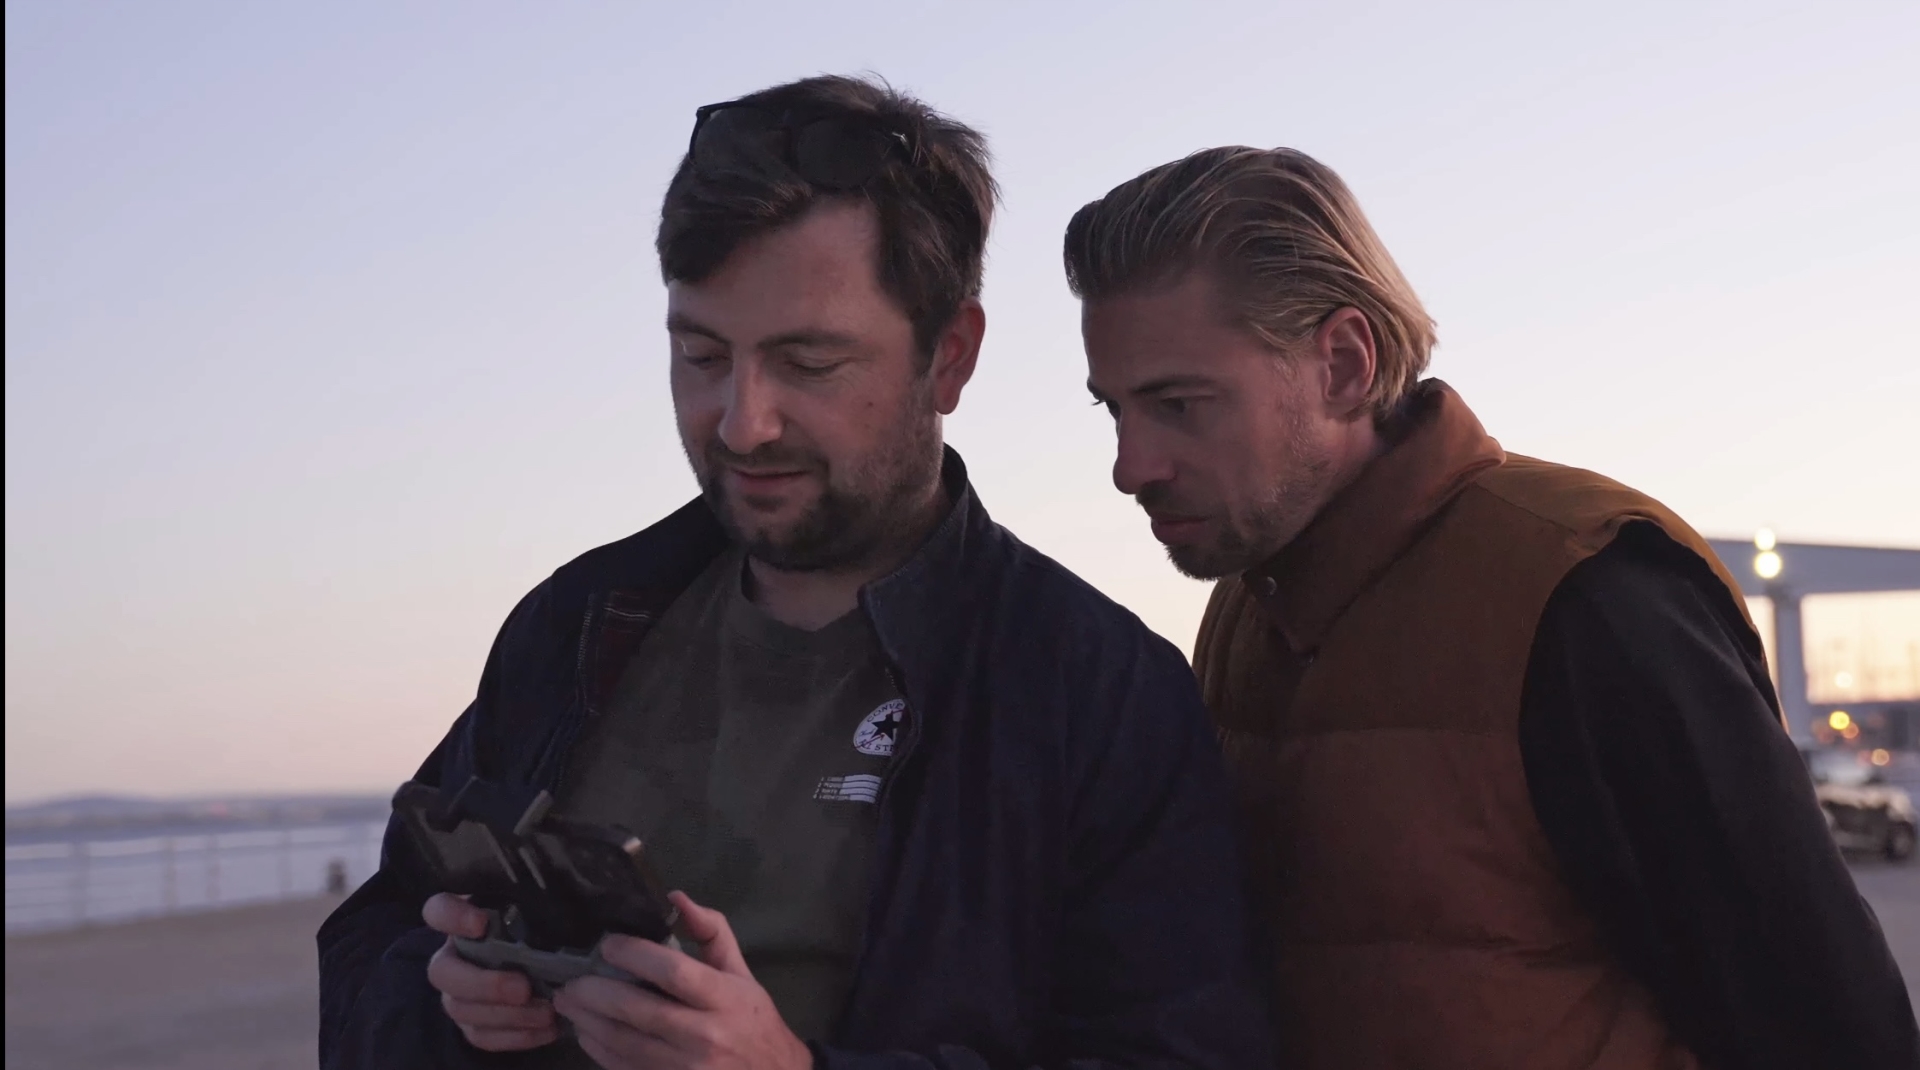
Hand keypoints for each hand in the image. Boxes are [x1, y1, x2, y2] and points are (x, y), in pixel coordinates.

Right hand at [422, 892, 558, 1051]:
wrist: (542, 964)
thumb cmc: (537, 929)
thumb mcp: (536, 911)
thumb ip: (536, 906)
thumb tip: (557, 905)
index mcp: (463, 920)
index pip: (438, 910)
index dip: (452, 917)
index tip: (480, 924)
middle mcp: (451, 957)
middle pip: (443, 972)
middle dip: (483, 983)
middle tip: (522, 988)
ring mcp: (456, 994)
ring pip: (461, 1009)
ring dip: (505, 1015)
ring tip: (545, 1012)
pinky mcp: (470, 1023)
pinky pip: (481, 1036)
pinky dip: (515, 1036)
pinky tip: (546, 1030)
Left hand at [553, 892, 810, 1069]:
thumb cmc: (754, 1020)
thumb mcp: (741, 972)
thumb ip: (712, 931)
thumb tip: (675, 898)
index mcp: (725, 998)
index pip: (674, 972)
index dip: (636, 956)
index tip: (608, 944)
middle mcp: (705, 1034)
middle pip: (640, 1011)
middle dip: (597, 993)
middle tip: (572, 981)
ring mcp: (686, 1067)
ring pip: (625, 1043)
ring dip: (590, 1022)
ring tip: (569, 1004)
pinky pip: (625, 1068)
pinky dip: (600, 1051)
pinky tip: (587, 1033)